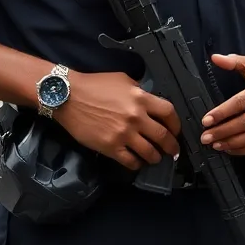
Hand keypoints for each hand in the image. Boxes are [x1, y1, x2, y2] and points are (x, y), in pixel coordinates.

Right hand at [54, 70, 181, 169]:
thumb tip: (147, 100)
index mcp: (141, 98)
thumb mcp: (123, 80)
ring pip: (149, 152)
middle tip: (173, 150)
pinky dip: (137, 164)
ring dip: (155, 157)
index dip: (176, 124)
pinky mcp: (110, 147)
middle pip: (163, 135)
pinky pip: (130, 161)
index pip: (169, 113)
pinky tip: (137, 162)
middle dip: (171, 146)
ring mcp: (123, 134)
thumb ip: (139, 91)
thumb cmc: (95, 85)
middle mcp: (136, 117)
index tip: (176, 130)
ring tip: (156, 158)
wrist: (68, 97)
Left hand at [199, 54, 244, 155]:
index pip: (239, 102)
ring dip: (232, 143)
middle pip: (244, 122)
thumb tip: (215, 58)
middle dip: (222, 132)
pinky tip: (232, 149)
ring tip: (216, 145)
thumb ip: (235, 61)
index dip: (222, 113)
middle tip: (205, 137)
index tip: (206, 121)